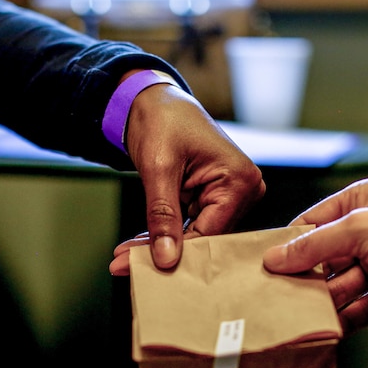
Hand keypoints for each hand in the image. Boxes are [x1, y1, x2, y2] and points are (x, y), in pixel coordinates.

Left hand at [110, 79, 264, 274]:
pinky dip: (163, 233)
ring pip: (194, 235)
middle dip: (162, 251)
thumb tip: (166, 259)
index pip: (210, 233)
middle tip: (122, 266)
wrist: (155, 100)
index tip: (135, 267)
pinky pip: (190, 225)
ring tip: (122, 258)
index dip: (174, 254)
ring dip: (159, 245)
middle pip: (203, 238)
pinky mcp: (215, 198)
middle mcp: (245, 190)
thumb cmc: (162, 120)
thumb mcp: (159, 169)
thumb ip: (163, 216)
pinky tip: (136, 245)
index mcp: (240, 180)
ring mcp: (231, 195)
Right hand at [262, 177, 367, 334]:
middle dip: (306, 277)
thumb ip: (315, 245)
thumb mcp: (360, 230)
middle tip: (280, 295)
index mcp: (361, 201)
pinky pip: (361, 307)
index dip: (290, 244)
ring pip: (341, 285)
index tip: (265, 264)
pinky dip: (347, 317)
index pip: (313, 222)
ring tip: (303, 314)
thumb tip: (277, 256)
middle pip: (324, 257)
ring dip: (326, 300)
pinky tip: (331, 327)